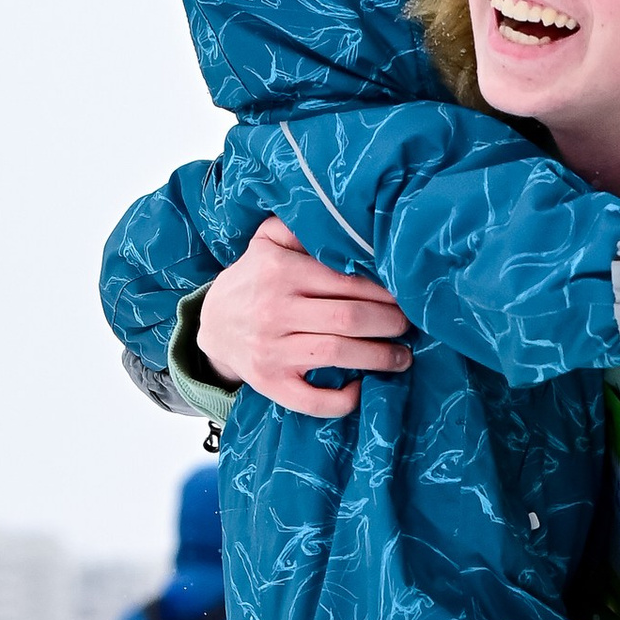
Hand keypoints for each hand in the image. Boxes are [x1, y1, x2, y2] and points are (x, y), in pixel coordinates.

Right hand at [197, 216, 411, 417]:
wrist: (211, 324)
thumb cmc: (252, 280)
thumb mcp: (266, 243)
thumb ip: (298, 227)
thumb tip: (339, 220)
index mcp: (280, 272)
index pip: (345, 282)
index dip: (383, 293)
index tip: (403, 298)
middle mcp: (275, 310)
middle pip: (349, 318)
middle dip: (389, 323)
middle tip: (407, 326)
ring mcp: (271, 351)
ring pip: (337, 354)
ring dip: (379, 358)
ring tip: (401, 357)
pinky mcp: (270, 384)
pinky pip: (312, 400)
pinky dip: (342, 400)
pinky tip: (361, 388)